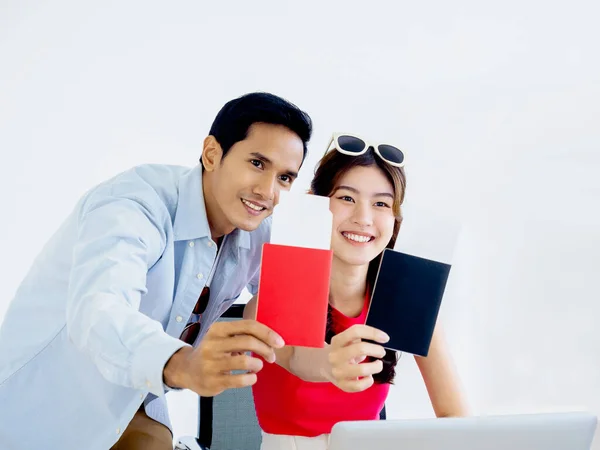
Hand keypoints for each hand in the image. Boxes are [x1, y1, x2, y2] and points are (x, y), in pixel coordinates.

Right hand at [163, 320, 283, 396]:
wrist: (186, 370)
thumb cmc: (212, 351)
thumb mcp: (222, 337)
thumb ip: (242, 335)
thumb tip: (271, 338)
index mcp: (218, 329)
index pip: (248, 326)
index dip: (267, 333)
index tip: (279, 342)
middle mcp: (212, 344)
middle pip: (248, 342)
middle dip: (266, 349)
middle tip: (272, 357)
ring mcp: (211, 363)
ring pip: (245, 362)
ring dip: (258, 365)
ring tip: (258, 366)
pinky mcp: (212, 381)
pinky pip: (239, 380)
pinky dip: (251, 379)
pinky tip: (251, 378)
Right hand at [323, 324, 388, 392]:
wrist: (324, 365)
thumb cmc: (343, 350)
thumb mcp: (347, 339)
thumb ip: (360, 335)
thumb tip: (381, 337)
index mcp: (337, 341)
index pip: (356, 332)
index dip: (373, 333)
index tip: (385, 338)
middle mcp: (335, 356)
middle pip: (361, 349)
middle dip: (377, 350)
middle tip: (381, 352)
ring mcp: (337, 371)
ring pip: (362, 370)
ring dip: (376, 367)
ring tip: (378, 365)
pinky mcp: (342, 384)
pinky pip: (359, 385)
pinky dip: (369, 381)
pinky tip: (369, 377)